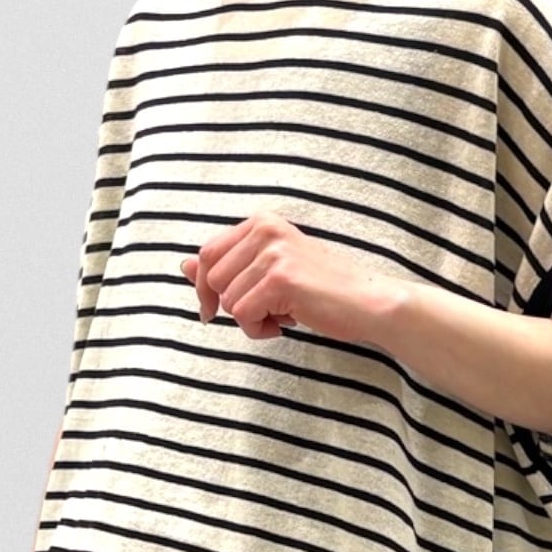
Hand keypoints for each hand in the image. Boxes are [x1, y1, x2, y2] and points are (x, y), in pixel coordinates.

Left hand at [180, 211, 397, 343]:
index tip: (212, 311)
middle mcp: (264, 229)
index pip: (206, 254)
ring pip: (228, 301)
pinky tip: (288, 323)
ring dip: (251, 320)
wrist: (367, 302)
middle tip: (266, 312)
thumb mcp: (270, 271)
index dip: (204, 288)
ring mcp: (272, 252)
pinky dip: (261, 330)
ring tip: (283, 315)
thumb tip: (183, 266)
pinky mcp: (280, 278)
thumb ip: (228, 266)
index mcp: (260, 222)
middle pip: (211, 279)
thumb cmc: (321, 291)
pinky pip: (244, 315)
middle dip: (231, 306)